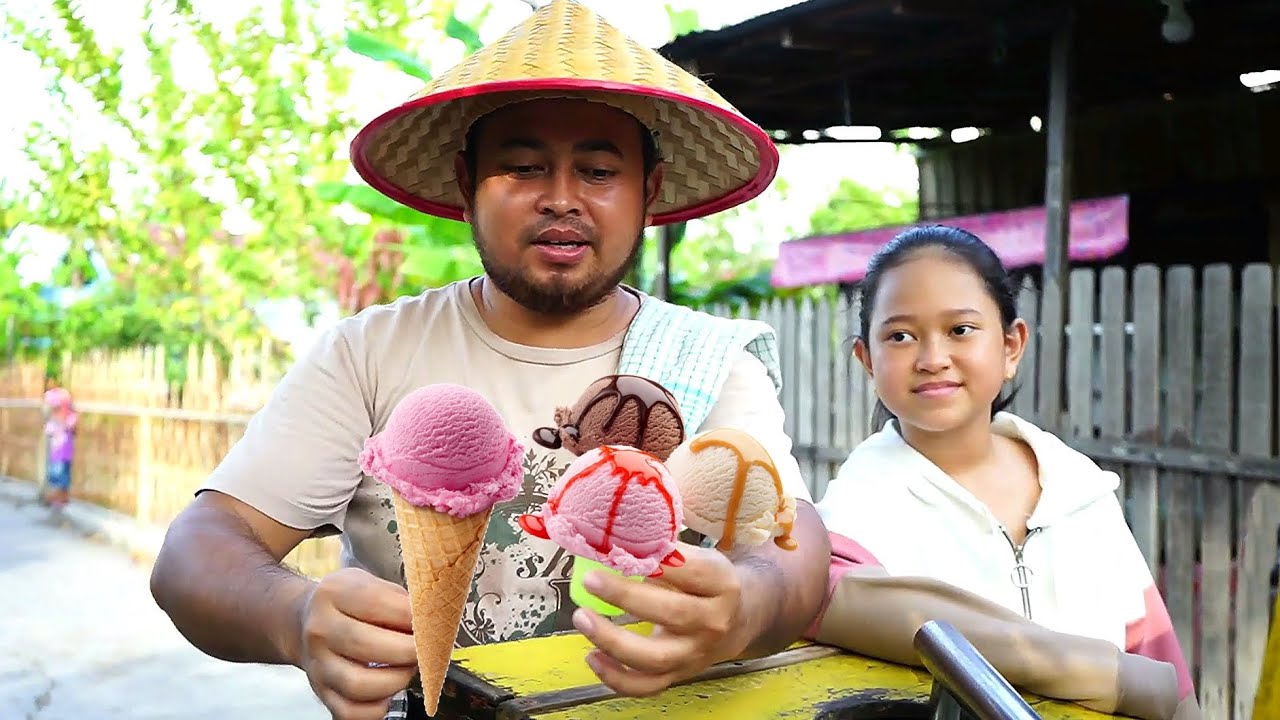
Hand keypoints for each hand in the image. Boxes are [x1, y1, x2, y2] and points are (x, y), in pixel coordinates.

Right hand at [295, 567, 418, 719]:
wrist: (305, 621)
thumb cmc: (349, 603)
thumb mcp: (370, 584)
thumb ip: (400, 599)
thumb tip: (433, 621)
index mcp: (334, 593)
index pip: (377, 603)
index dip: (411, 616)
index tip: (431, 622)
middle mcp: (320, 629)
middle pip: (366, 646)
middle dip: (408, 651)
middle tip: (426, 650)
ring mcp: (318, 664)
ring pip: (359, 685)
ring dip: (396, 680)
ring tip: (409, 668)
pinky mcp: (321, 692)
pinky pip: (350, 712)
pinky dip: (377, 708)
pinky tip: (390, 693)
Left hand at [573, 543, 748, 696]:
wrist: (736, 621)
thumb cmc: (707, 583)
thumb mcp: (700, 558)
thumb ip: (666, 550)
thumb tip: (619, 535)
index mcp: (722, 585)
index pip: (692, 572)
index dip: (658, 561)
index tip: (624, 550)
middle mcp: (713, 623)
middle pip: (672, 614)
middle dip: (626, 598)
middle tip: (591, 580)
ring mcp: (694, 654)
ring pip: (654, 658)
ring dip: (612, 641)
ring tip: (583, 617)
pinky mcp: (678, 675)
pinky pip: (645, 686)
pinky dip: (616, 678)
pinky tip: (592, 657)